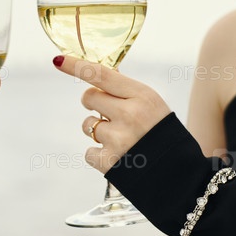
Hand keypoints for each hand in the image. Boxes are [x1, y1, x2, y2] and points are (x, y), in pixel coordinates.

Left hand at [53, 56, 170, 173]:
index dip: (76, 66)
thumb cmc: (161, 134)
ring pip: (87, 125)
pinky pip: (88, 151)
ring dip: (98, 131)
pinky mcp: (109, 161)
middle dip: (94, 104)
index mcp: (142, 96)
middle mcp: (129, 114)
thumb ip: (125, 91)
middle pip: (89, 97)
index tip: (58, 60)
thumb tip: (98, 72)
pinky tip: (119, 157)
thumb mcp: (152, 105)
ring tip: (122, 140)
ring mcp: (118, 139)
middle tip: (110, 113)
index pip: (102, 74)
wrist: (178, 175)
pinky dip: (99, 155)